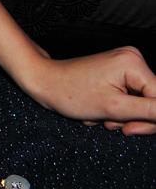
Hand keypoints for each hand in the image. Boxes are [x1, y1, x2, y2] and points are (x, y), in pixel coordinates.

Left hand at [20, 47, 155, 133]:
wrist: (43, 81)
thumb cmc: (70, 93)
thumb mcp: (114, 108)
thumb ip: (151, 112)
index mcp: (134, 63)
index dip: (151, 122)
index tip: (129, 129)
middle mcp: (133, 59)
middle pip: (154, 102)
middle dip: (135, 119)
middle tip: (113, 124)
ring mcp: (126, 64)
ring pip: (143, 103)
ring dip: (125, 117)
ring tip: (103, 117)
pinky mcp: (119, 72)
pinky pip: (131, 98)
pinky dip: (119, 110)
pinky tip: (102, 110)